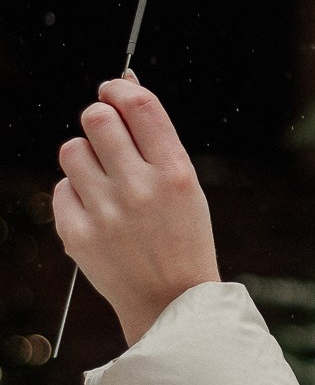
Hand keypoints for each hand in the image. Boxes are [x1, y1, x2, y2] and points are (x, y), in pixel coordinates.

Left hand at [53, 76, 219, 347]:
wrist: (170, 301)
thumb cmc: (180, 235)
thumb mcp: (185, 184)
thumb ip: (155, 137)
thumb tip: (124, 83)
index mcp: (174, 173)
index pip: (139, 106)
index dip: (119, 88)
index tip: (113, 90)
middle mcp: (140, 189)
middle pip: (97, 119)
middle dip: (99, 118)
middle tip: (106, 133)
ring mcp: (106, 213)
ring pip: (73, 150)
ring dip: (85, 156)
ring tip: (103, 179)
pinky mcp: (77, 234)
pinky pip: (60, 188)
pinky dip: (75, 193)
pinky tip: (97, 211)